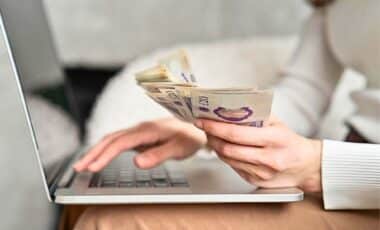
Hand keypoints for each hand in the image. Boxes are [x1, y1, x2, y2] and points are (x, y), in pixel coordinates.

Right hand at [74, 118, 205, 171]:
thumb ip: (158, 154)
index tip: (92, 167)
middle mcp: (140, 128)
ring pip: (112, 139)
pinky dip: (106, 148)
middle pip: (111, 139)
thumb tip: (136, 162)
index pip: (120, 143)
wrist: (196, 126)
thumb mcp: (178, 148)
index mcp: (147, 130)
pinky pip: (118, 141)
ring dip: (96, 150)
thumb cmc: (189, 137)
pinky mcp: (139, 135)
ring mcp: (138, 131)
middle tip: (78, 168)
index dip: (105, 155)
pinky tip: (101, 156)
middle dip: (93, 153)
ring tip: (83, 164)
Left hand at [195, 117, 321, 191]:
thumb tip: (229, 110)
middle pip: (228, 148)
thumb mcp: (278, 124)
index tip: (202, 121)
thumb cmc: (291, 142)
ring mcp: (261, 173)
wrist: (307, 167)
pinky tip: (223, 147)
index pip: (236, 134)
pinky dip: (225, 156)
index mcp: (274, 140)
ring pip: (228, 159)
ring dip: (215, 146)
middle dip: (211, 136)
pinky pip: (233, 167)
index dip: (215, 127)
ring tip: (212, 135)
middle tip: (204, 127)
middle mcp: (268, 159)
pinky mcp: (256, 181)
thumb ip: (256, 116)